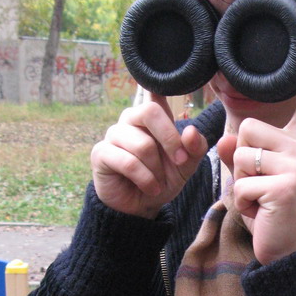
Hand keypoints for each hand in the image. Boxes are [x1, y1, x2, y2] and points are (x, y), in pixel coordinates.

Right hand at [91, 94, 207, 218]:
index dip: (160, 89)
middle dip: (170, 140)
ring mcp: (113, 134)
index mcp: (152, 117)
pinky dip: (145, 179)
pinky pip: (129, 162)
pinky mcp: (101, 153)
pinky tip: (149, 187)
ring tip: (158, 182)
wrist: (140, 207)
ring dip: (157, 170)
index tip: (167, 94)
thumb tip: (191, 131)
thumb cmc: (162, 179)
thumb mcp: (186, 166)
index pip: (155, 93)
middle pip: (150, 111)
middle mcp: (130, 119)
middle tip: (180, 162)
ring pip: (143, 144)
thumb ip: (194, 149)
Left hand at [216, 67, 295, 264]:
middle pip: (246, 129)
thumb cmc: (267, 214)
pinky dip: (242, 203)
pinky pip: (241, 183)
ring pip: (240, 157)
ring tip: (259, 201)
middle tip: (258, 188)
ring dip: (239, 185)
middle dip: (240, 162)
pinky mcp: (285, 185)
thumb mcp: (248, 180)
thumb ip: (236, 156)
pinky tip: (261, 212)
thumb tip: (223, 140)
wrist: (285, 253)